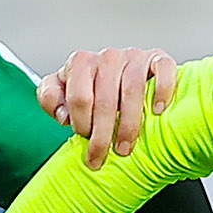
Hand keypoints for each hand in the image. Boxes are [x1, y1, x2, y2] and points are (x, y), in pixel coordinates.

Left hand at [37, 46, 177, 166]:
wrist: (118, 73)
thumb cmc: (91, 88)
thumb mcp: (60, 92)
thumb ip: (49, 98)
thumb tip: (62, 114)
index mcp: (81, 62)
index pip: (79, 97)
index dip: (81, 123)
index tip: (84, 139)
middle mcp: (107, 56)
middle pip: (105, 100)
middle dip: (102, 134)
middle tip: (101, 156)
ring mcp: (133, 56)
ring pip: (133, 90)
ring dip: (129, 125)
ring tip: (125, 147)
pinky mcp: (157, 58)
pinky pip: (163, 70)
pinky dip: (162, 90)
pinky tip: (156, 110)